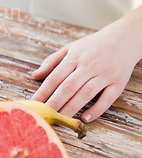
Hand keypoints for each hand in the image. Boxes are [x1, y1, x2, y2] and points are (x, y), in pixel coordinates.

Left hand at [31, 8, 141, 122]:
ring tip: (60, 118)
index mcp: (74, 57)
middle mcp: (88, 66)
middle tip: (45, 114)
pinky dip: (96, 110)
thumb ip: (51, 62)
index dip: (43, 91)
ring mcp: (104, 75)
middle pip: (68, 87)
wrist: (123, 39)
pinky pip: (107, 99)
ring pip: (85, 94)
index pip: (55, 77)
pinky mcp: (118, 83)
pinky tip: (84, 118)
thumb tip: (34, 76)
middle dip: (55, 102)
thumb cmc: (92, 46)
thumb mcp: (70, 48)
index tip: (34, 103)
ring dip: (72, 108)